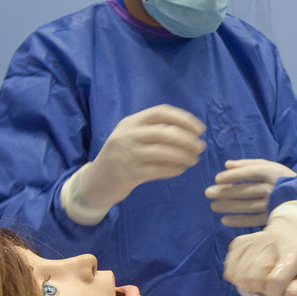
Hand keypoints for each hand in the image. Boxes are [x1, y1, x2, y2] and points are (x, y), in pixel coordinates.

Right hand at [61, 104, 205, 224]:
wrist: (95, 183)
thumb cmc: (121, 157)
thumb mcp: (132, 138)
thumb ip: (154, 132)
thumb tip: (189, 133)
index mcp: (130, 122)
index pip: (160, 112)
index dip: (183, 119)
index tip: (200, 129)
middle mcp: (126, 135)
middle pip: (164, 132)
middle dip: (188, 140)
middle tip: (201, 147)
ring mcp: (126, 154)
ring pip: (164, 152)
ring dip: (184, 156)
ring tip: (194, 160)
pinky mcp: (128, 174)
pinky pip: (158, 170)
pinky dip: (174, 169)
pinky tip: (181, 169)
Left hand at [206, 159, 295, 226]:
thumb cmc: (282, 178)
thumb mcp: (269, 166)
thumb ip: (248, 164)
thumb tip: (227, 164)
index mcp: (273, 173)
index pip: (251, 173)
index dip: (234, 175)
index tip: (217, 178)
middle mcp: (273, 188)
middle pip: (247, 190)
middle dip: (225, 192)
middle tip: (208, 193)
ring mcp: (273, 204)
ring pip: (248, 206)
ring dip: (229, 206)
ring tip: (213, 206)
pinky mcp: (272, 217)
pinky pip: (253, 220)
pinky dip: (238, 221)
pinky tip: (225, 220)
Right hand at [224, 201, 296, 295]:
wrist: (287, 234)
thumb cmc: (296, 261)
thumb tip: (289, 294)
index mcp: (293, 252)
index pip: (275, 280)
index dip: (274, 293)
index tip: (278, 292)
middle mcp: (271, 242)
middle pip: (253, 278)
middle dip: (260, 289)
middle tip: (267, 285)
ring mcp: (253, 240)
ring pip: (239, 276)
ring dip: (247, 284)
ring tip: (258, 279)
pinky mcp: (239, 241)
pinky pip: (230, 269)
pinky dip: (237, 277)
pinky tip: (248, 273)